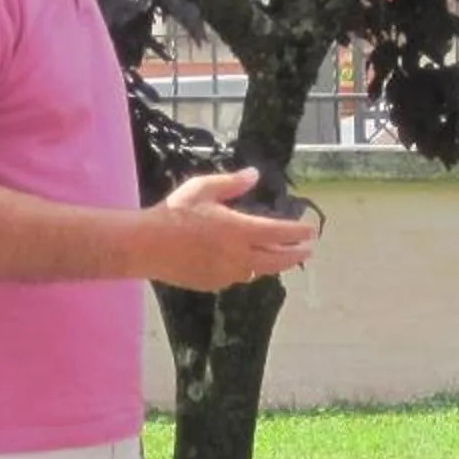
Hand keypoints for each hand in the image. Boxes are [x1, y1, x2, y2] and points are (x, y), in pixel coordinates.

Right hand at [146, 168, 316, 290]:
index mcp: (239, 230)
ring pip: (258, 270)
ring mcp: (226, 273)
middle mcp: (239, 255)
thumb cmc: (174, 213)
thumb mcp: (203, 189)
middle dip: (295, 255)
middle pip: (276, 259)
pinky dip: (248, 270)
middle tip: (307, 250)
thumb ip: (232, 183)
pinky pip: (238, 277)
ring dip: (273, 264)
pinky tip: (247, 265)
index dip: (298, 232)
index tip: (311, 231)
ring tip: (281, 258)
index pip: (279, 233)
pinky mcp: (213, 284)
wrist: (146, 246)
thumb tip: (254, 175)